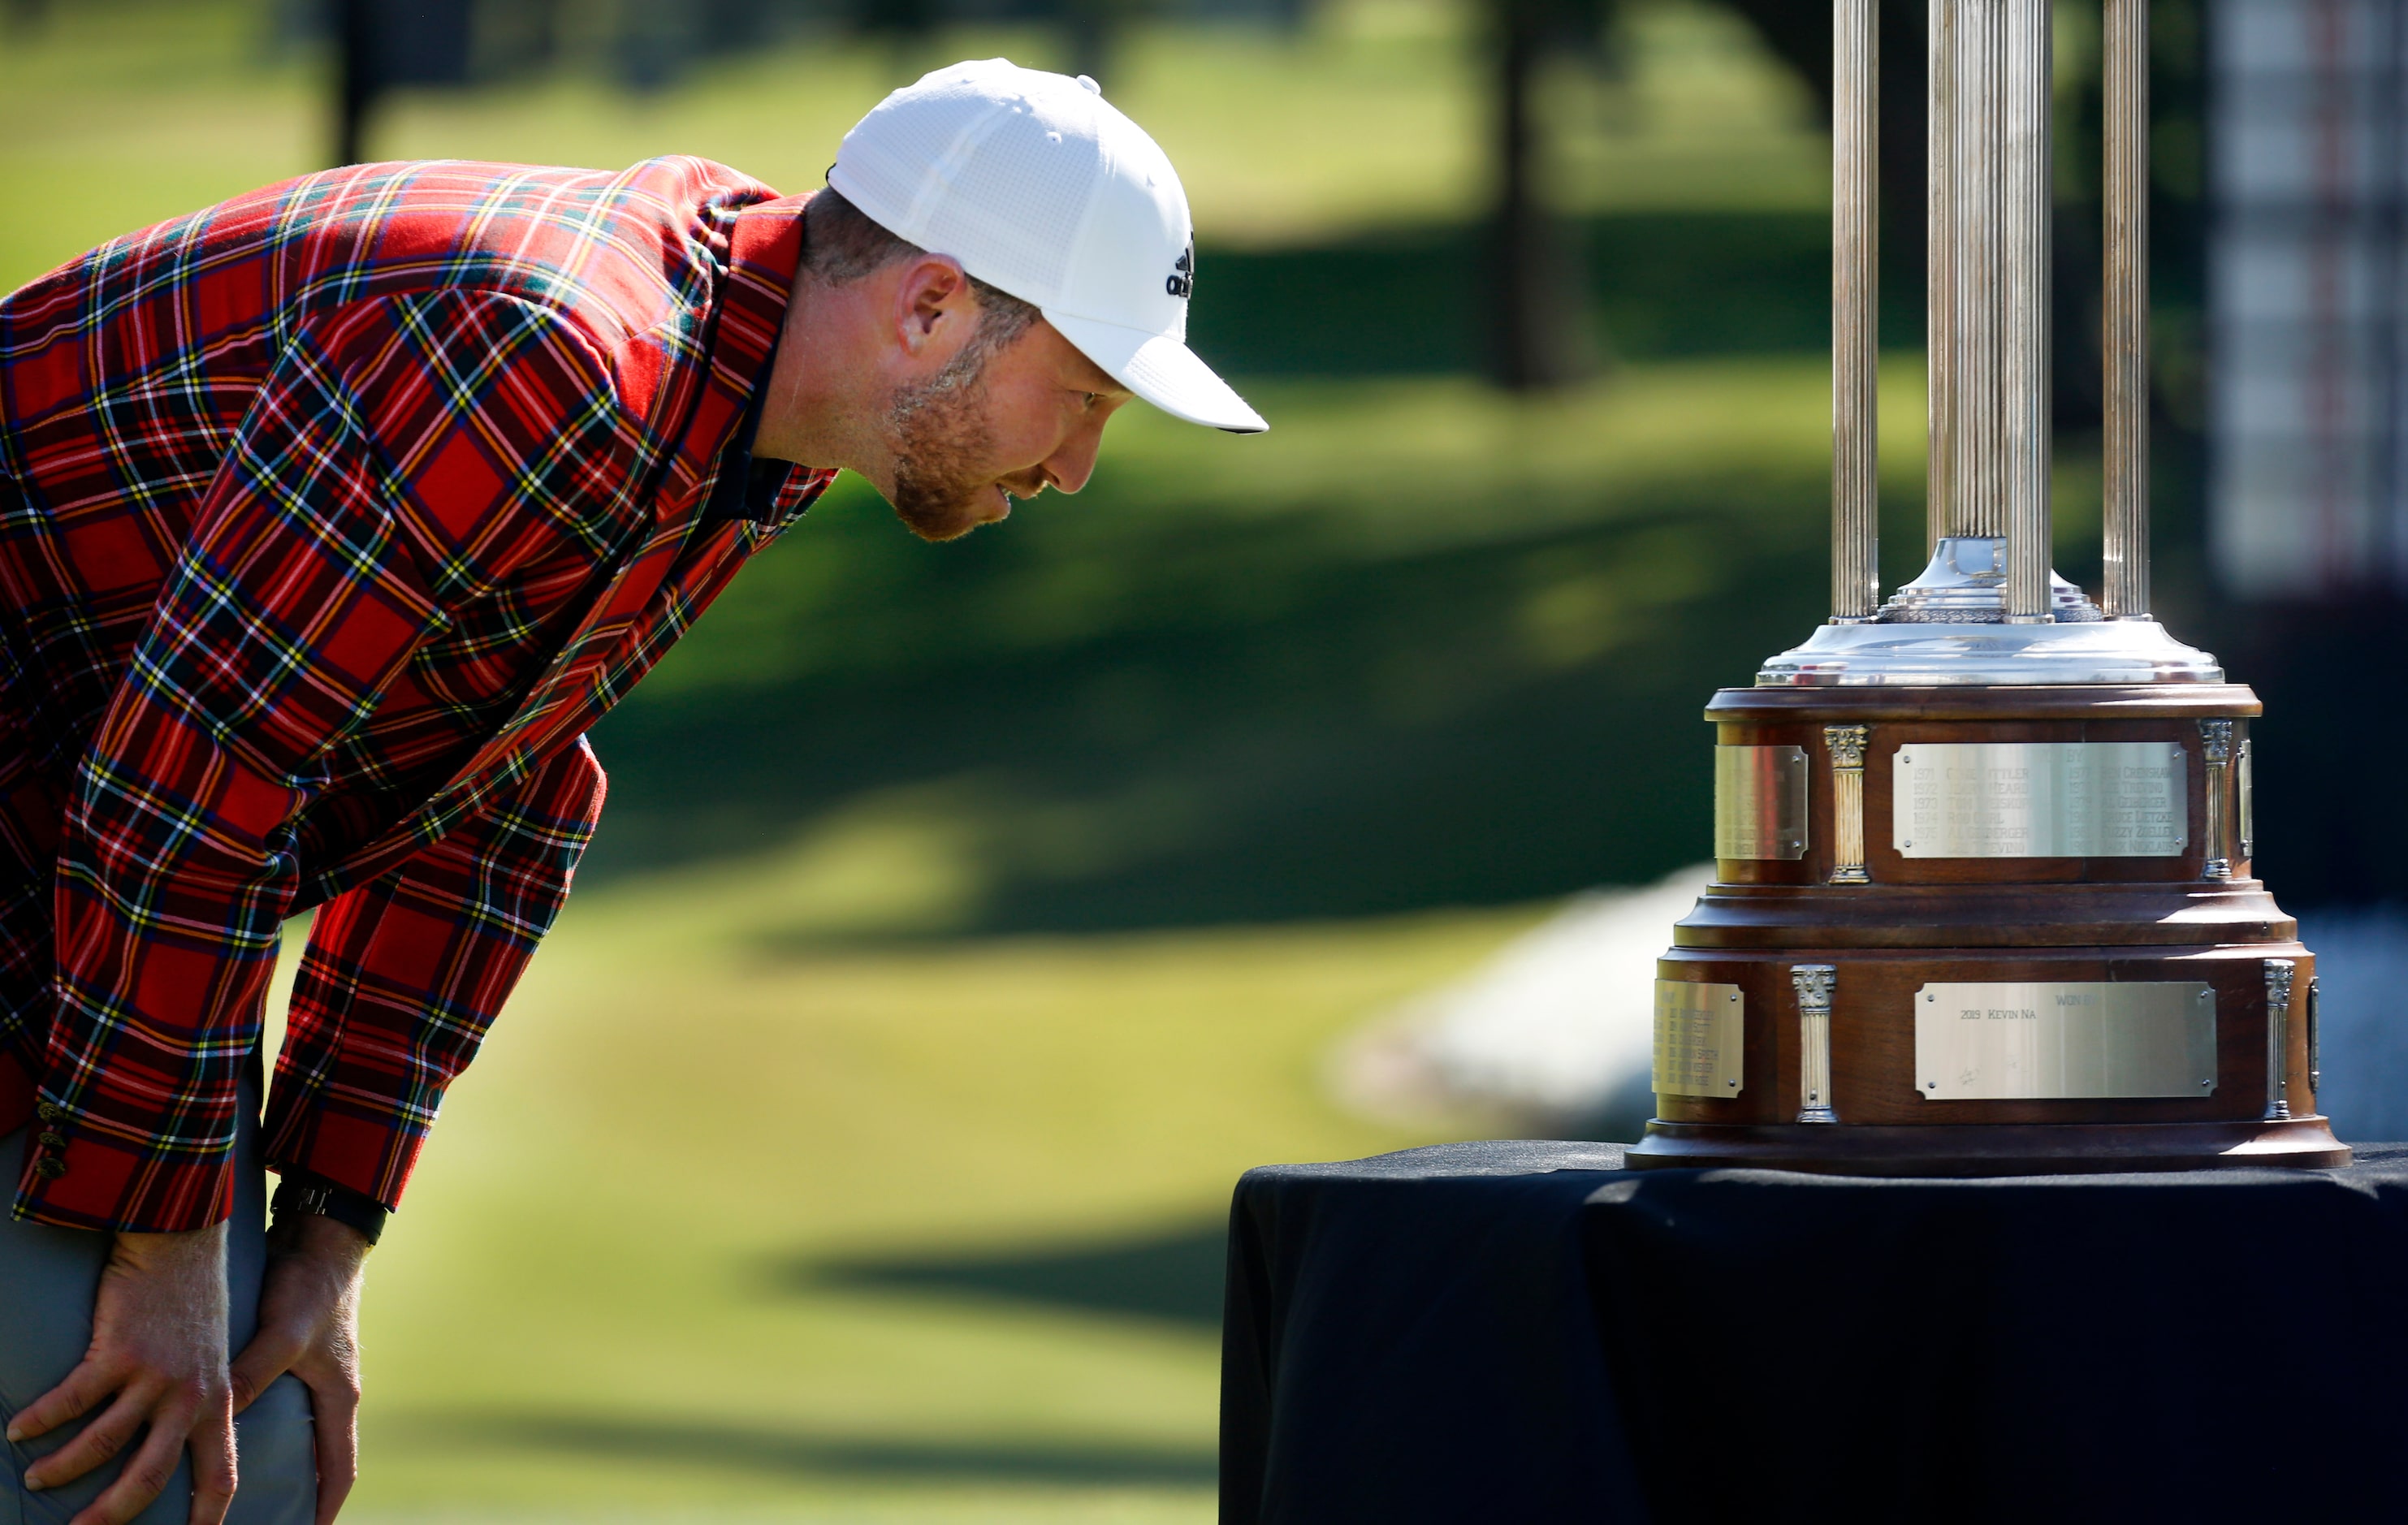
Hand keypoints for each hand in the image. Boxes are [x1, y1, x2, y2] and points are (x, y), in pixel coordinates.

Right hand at [5, 1222, 236, 1524]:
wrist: (184, 1241)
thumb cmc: (195, 1300)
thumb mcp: (216, 1357)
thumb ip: (201, 1399)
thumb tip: (174, 1438)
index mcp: (219, 1403)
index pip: (219, 1475)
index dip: (206, 1515)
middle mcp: (190, 1398)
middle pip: (149, 1478)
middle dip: (110, 1514)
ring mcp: (155, 1377)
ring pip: (101, 1444)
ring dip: (62, 1467)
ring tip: (34, 1477)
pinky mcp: (119, 1353)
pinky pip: (71, 1402)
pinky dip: (40, 1420)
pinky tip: (19, 1429)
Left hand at [229, 1213, 369, 1524]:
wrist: (319, 1234)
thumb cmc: (312, 1283)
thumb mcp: (285, 1330)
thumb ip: (253, 1372)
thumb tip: (220, 1415)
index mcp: (340, 1396)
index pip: (340, 1470)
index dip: (324, 1509)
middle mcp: (330, 1391)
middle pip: (317, 1459)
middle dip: (296, 1494)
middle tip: (264, 1520)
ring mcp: (312, 1373)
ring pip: (295, 1433)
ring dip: (274, 1462)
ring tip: (235, 1490)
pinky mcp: (291, 1355)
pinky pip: (274, 1405)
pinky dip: (255, 1428)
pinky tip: (221, 1434)